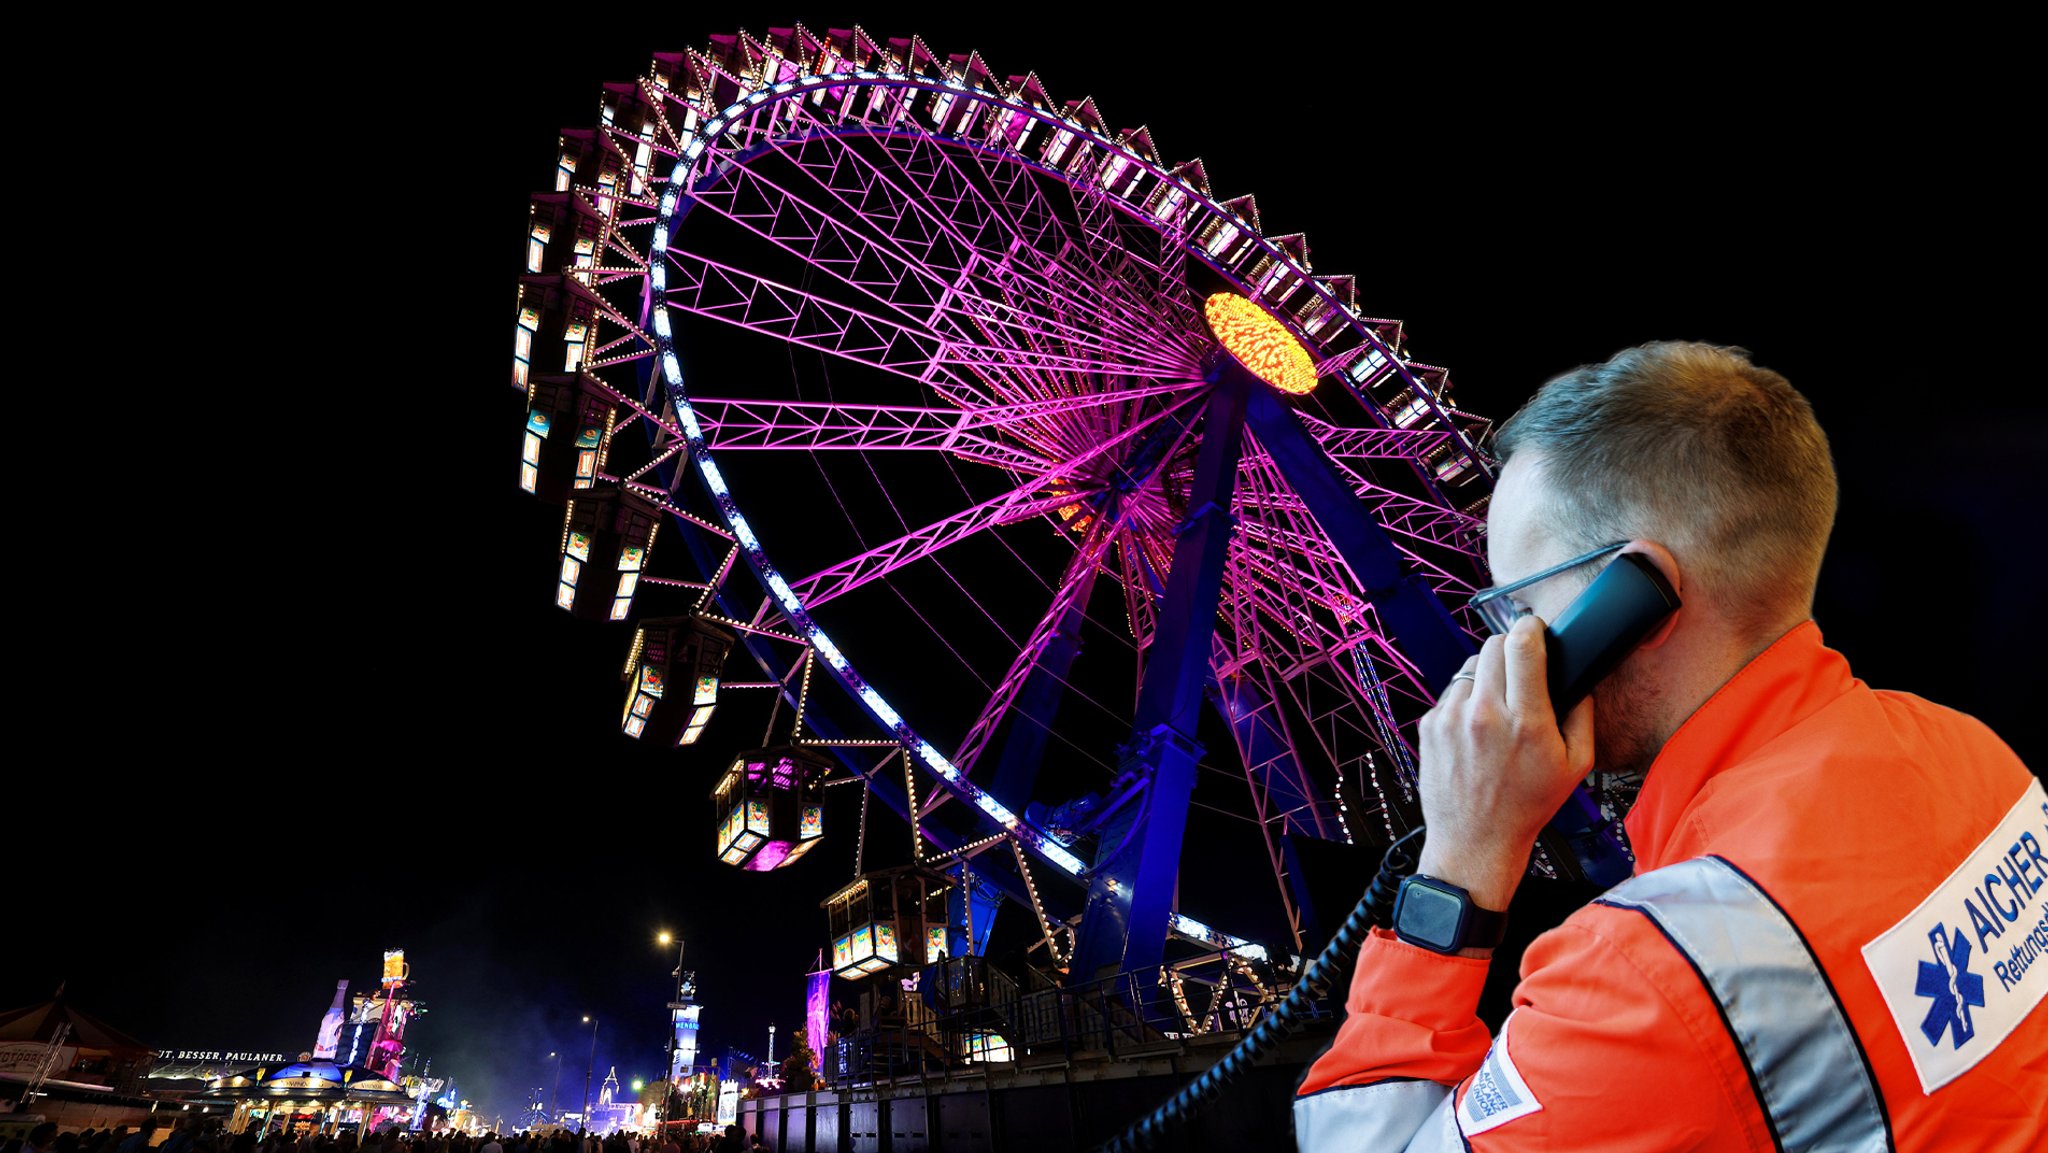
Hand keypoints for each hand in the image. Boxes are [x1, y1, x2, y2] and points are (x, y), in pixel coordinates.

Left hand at [1414, 614, 1595, 912]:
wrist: (1475, 840)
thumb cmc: (1526, 806)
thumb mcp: (1576, 766)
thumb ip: (1583, 715)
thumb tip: (1580, 678)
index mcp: (1527, 721)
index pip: (1523, 645)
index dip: (1530, 628)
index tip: (1535, 629)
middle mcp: (1485, 714)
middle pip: (1493, 645)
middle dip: (1511, 647)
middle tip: (1521, 666)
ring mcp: (1452, 718)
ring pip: (1471, 666)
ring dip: (1488, 675)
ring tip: (1500, 706)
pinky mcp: (1430, 725)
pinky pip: (1452, 692)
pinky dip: (1467, 699)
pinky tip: (1478, 726)